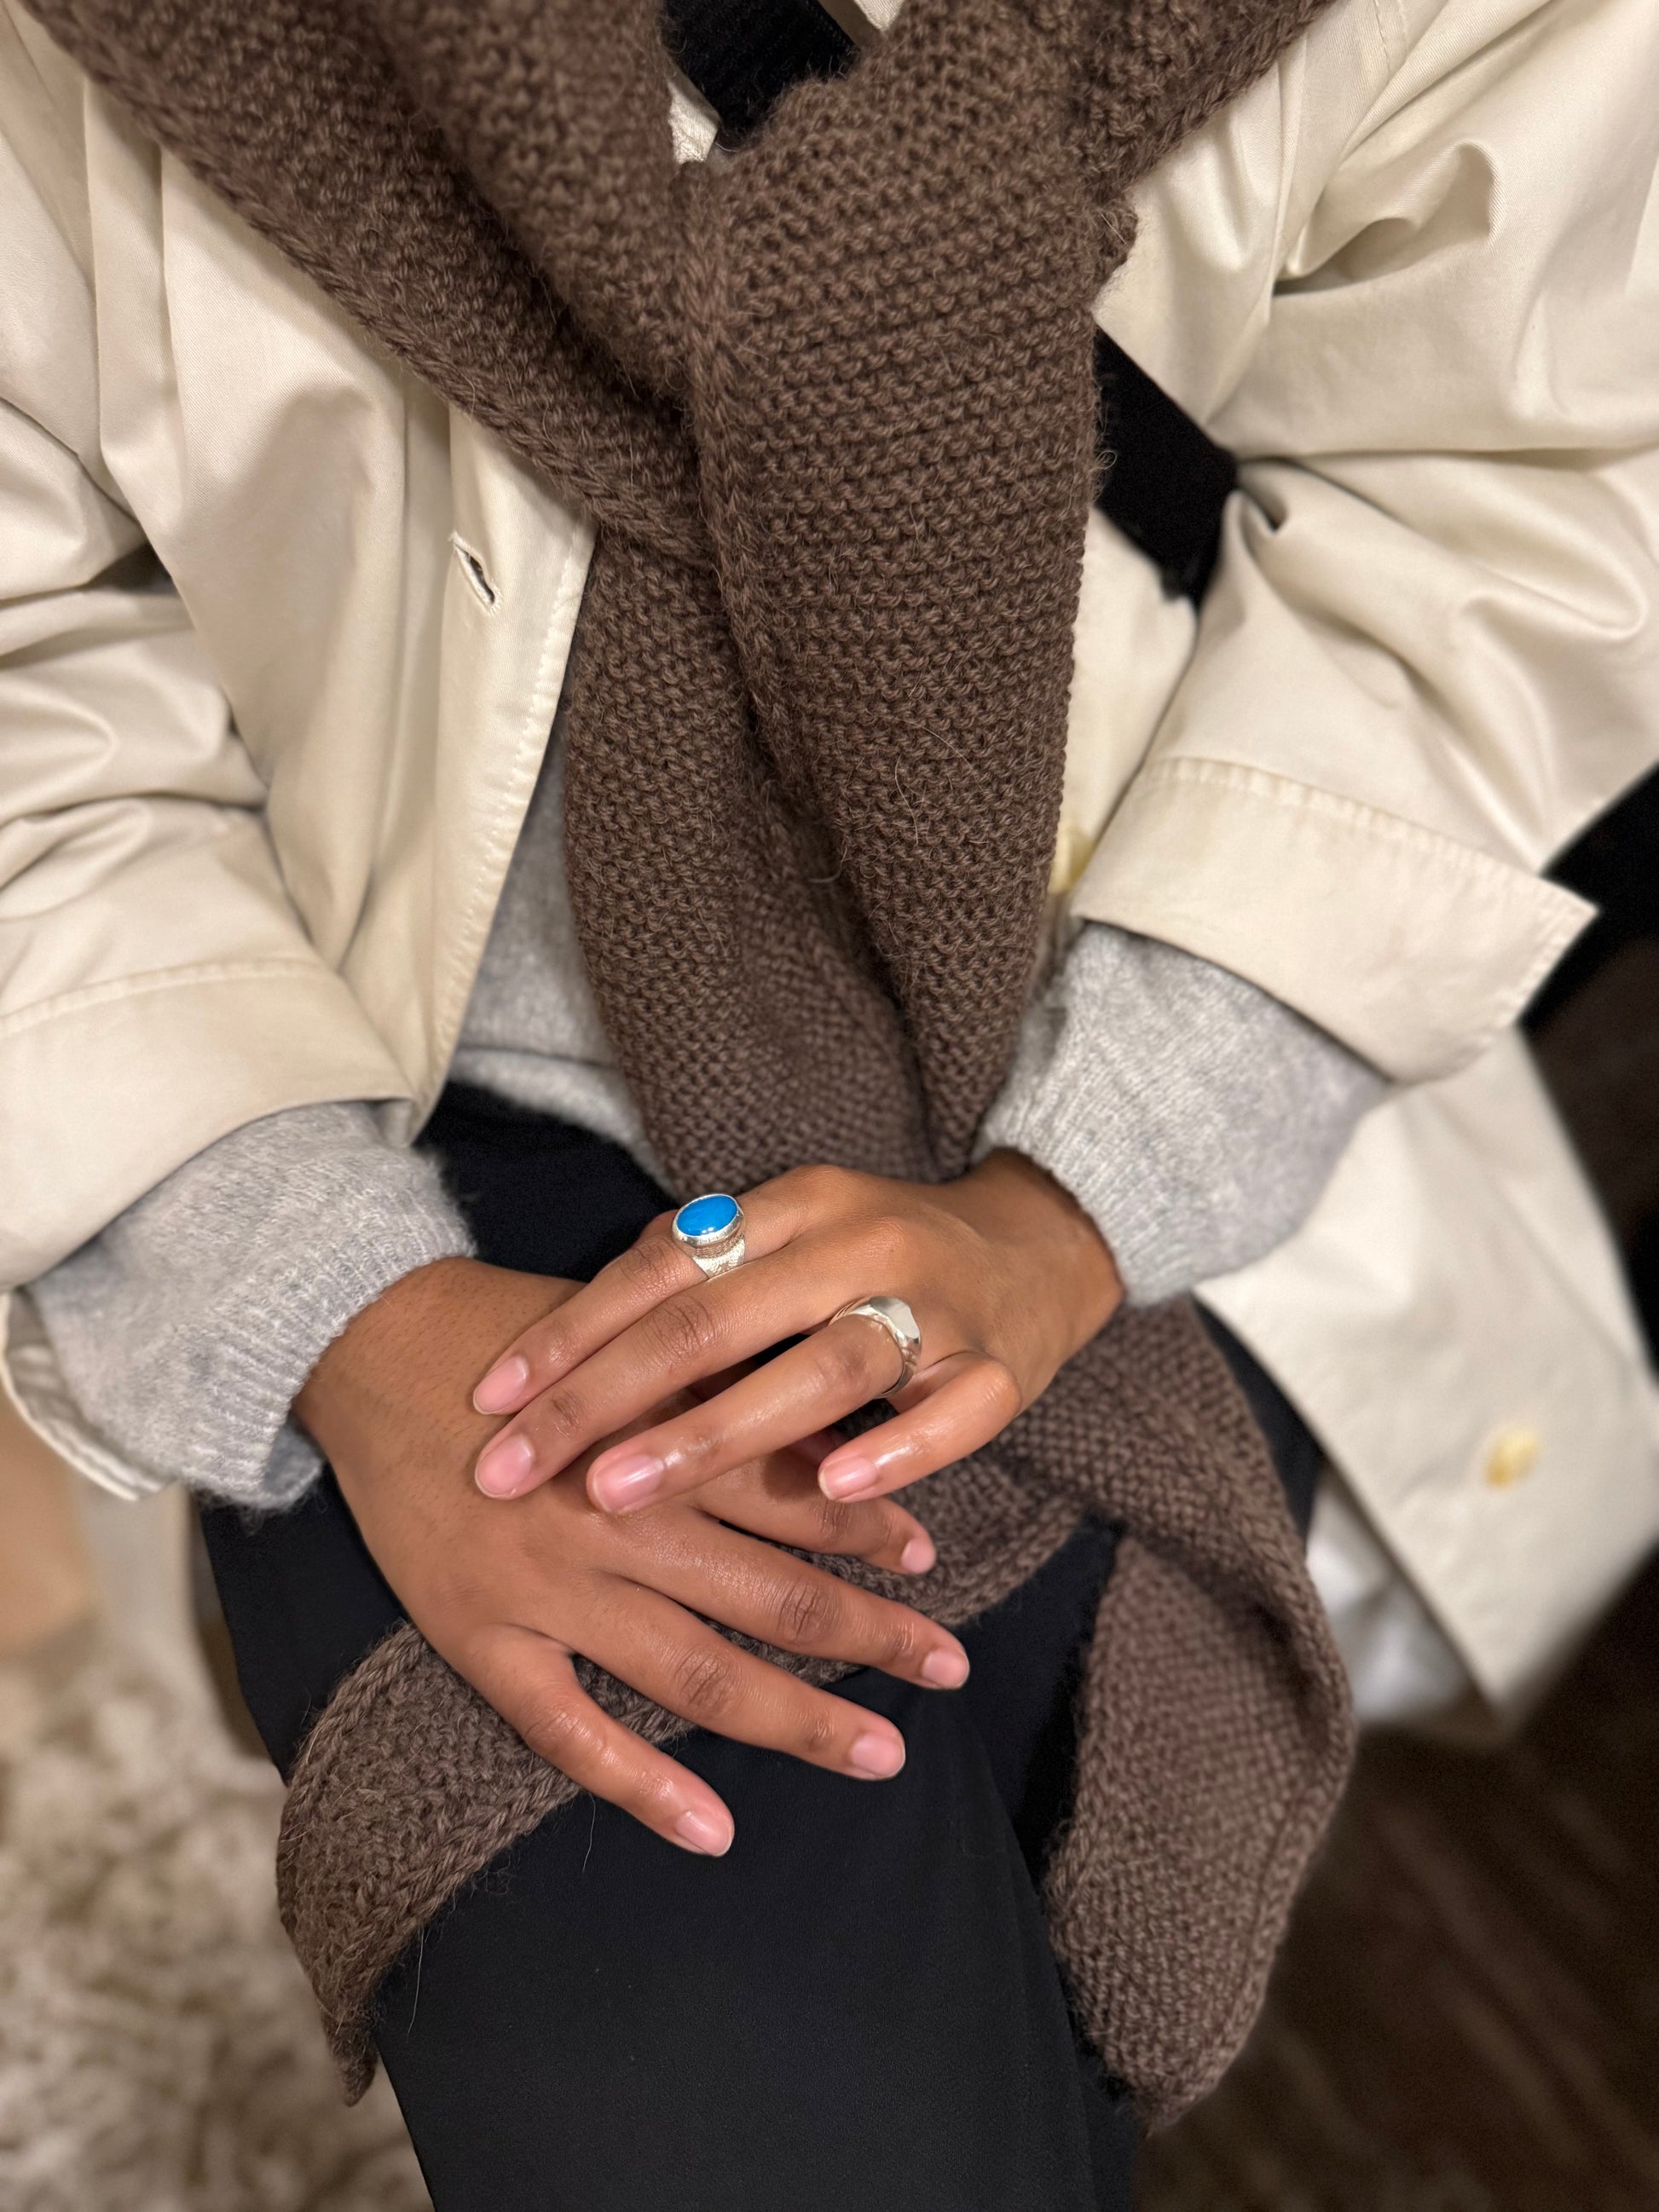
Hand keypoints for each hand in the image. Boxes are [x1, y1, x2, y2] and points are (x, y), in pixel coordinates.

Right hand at [294, 1257, 968, 1855]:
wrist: (372, 1344)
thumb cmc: (521, 1336)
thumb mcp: (633, 1333)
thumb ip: (724, 1379)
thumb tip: (837, 1429)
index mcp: (658, 1436)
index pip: (793, 1495)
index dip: (869, 1530)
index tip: (930, 1561)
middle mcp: (615, 1519)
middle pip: (768, 1594)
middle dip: (870, 1635)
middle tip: (950, 1667)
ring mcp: (547, 1587)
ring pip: (693, 1671)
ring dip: (796, 1716)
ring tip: (881, 1752)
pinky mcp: (480, 1635)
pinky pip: (567, 1730)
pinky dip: (641, 1784)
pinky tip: (714, 1829)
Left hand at [468, 1152, 1120, 1513]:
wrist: (1039, 1241)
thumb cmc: (881, 1255)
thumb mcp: (791, 1235)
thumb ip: (700, 1269)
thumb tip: (576, 1326)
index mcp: (796, 1206)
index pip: (661, 1268)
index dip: (570, 1333)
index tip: (488, 1398)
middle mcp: (859, 1243)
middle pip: (716, 1320)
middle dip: (604, 1398)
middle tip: (517, 1465)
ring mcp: (934, 1307)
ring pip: (818, 1368)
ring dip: (712, 1434)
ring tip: (623, 1492)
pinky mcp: (1003, 1370)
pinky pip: (949, 1417)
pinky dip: (893, 1452)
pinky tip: (831, 1488)